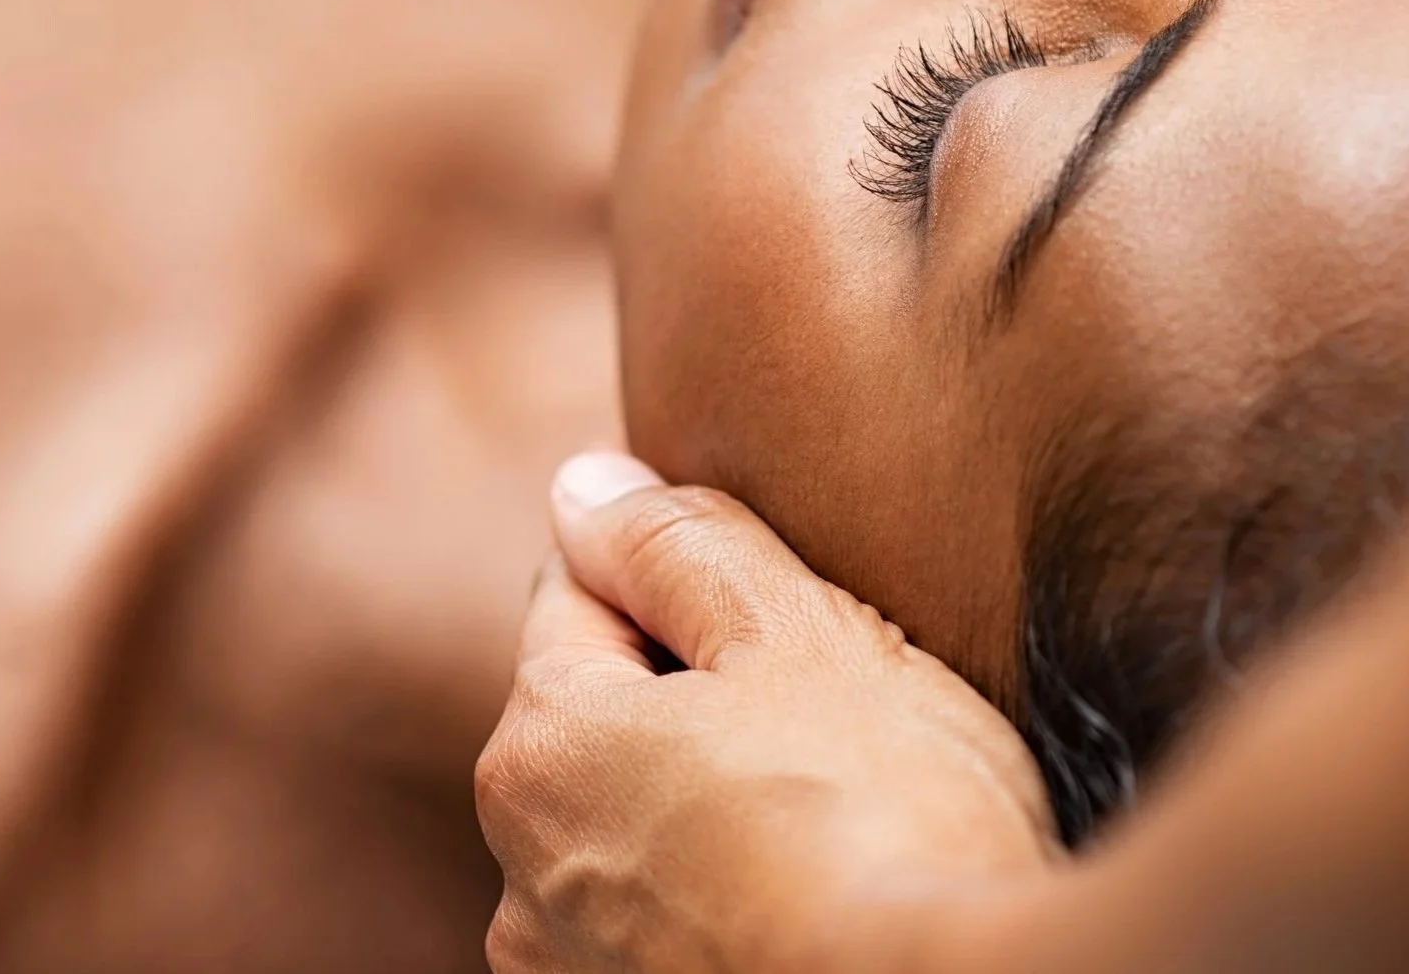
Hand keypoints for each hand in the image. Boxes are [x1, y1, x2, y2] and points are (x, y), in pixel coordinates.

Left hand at [476, 453, 1055, 973]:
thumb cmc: (886, 819)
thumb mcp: (796, 633)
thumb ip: (675, 544)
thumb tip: (584, 487)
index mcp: (542, 745)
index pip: (581, 595)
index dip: (689, 585)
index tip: (783, 621)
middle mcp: (522, 874)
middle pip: (604, 721)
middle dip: (693, 701)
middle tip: (829, 724)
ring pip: (639, 829)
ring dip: (706, 810)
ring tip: (835, 826)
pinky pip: (669, 922)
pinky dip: (722, 902)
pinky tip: (816, 897)